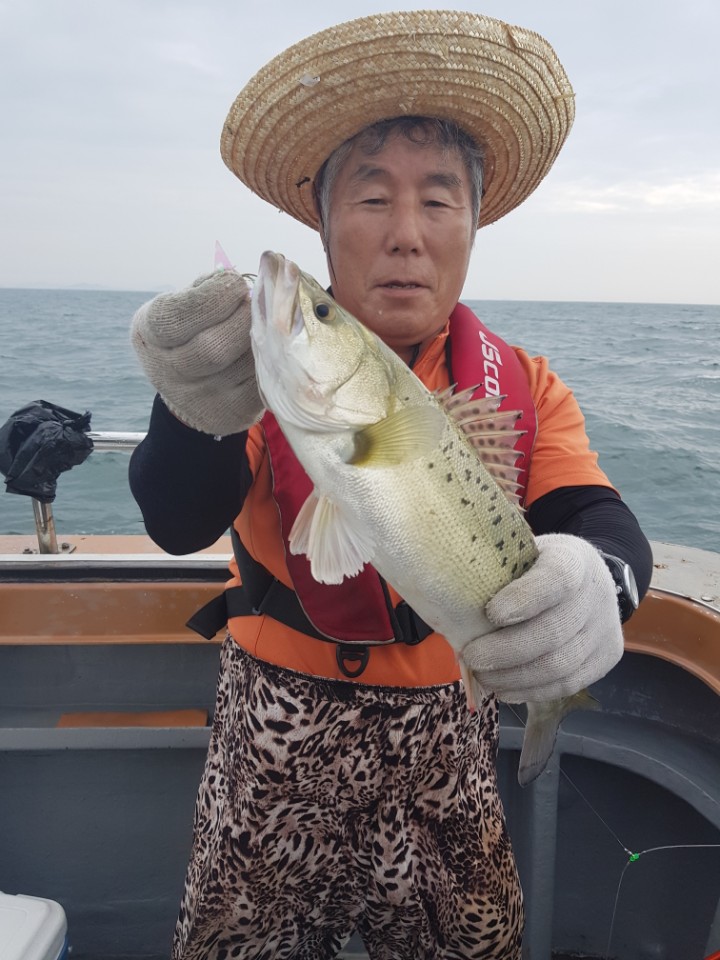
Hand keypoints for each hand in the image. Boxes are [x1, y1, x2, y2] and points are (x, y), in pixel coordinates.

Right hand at [130, 270, 262, 435]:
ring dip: (264, 338)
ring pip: (243, 366)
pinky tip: (271, 346)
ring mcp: (201, 398)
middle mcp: (170, 371)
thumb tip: (241, 279)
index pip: (177, 316)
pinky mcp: (232, 413)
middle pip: (213, 348)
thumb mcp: (179, 307)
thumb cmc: (189, 333)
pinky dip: (273, 361)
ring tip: (267, 322)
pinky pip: (262, 385)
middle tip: (256, 303)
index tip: (234, 282)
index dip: (212, 297)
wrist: (190, 392)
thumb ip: (204, 290)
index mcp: (150, 335)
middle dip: (244, 317)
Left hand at [462, 533, 623, 701]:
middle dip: (506, 650)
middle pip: (553, 632)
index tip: (490, 613)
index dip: (524, 599)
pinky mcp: (607, 659)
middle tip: (472, 657)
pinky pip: (567, 684)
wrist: (591, 579)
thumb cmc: (542, 567)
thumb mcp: (525, 553)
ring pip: (560, 665)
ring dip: (515, 677)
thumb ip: (499, 571)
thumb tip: (450, 598)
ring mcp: (605, 630)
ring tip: (483, 677)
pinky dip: (531, 691)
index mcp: (574, 560)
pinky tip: (504, 689)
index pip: (556, 579)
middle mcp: (597, 595)